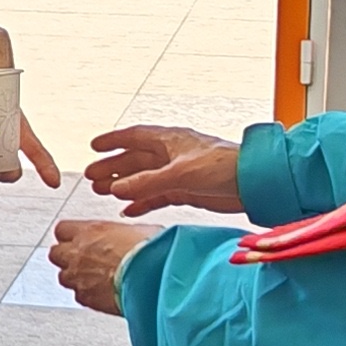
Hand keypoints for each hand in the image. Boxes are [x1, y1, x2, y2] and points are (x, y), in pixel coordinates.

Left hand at [49, 220, 148, 315]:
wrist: (151, 279)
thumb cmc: (149, 253)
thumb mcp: (140, 231)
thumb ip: (125, 233)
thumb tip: (132, 234)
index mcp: (90, 231)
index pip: (62, 229)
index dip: (70, 236)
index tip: (77, 239)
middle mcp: (78, 253)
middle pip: (56, 253)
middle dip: (67, 257)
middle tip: (83, 259)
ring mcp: (78, 276)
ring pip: (63, 276)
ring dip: (75, 276)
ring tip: (93, 278)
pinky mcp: (85, 298)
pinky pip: (78, 295)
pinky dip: (87, 294)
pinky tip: (101, 292)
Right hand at [88, 123, 246, 217]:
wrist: (254, 184)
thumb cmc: (223, 167)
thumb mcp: (179, 173)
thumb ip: (146, 182)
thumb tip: (116, 189)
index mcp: (170, 140)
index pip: (135, 136)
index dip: (114, 141)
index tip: (94, 147)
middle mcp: (172, 154)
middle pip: (136, 159)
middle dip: (114, 167)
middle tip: (92, 177)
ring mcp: (179, 173)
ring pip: (144, 178)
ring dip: (124, 185)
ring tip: (103, 192)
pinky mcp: (186, 191)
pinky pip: (156, 196)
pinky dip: (141, 202)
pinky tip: (128, 209)